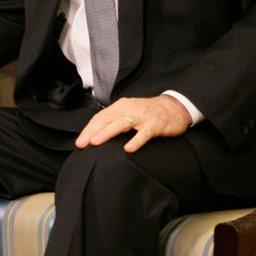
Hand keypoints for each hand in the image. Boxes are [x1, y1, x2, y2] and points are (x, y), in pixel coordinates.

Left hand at [75, 94, 191, 152]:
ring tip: (96, 142)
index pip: (101, 117)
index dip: (89, 129)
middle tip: (82, 144)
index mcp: (121, 106)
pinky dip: (136, 141)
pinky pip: (144, 133)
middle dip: (93, 132)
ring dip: (107, 133)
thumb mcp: (129, 113)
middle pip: (107, 120)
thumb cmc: (148, 113)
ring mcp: (142, 116)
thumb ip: (115, 120)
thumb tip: (96, 135)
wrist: (175, 107)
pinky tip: (128, 149)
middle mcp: (129, 109)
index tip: (80, 142)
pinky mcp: (155, 124)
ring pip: (121, 124)